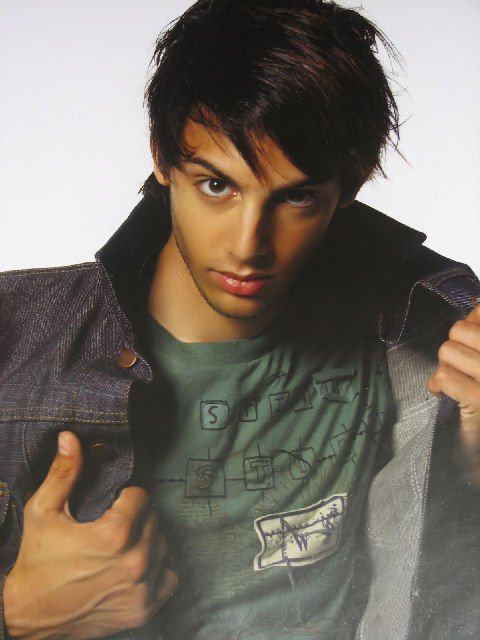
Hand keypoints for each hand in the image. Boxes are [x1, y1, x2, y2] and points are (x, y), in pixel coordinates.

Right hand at [3, 431, 176, 638]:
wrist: (28, 617)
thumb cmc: (36, 561)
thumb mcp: (43, 511)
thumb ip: (63, 473)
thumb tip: (70, 437)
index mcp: (114, 534)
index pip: (142, 496)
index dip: (126, 496)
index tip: (113, 503)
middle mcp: (134, 561)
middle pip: (155, 519)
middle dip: (138, 516)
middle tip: (116, 522)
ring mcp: (141, 589)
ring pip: (164, 546)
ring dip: (149, 540)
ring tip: (124, 544)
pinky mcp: (143, 610)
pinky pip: (169, 577)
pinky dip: (158, 570)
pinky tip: (136, 566)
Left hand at [427, 304, 479, 482]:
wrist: (479, 454)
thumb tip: (477, 305)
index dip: (472, 323)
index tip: (470, 339)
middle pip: (459, 330)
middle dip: (454, 346)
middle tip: (460, 365)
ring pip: (448, 350)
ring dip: (445, 366)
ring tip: (455, 380)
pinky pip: (444, 376)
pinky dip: (437, 384)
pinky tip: (442, 393)